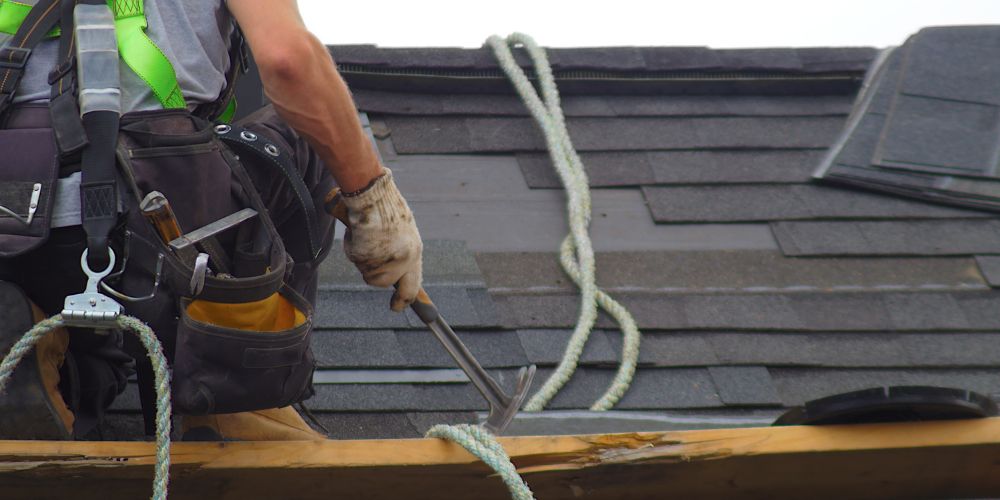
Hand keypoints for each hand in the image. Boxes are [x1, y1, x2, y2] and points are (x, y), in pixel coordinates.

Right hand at [340, 168, 422, 310]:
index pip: (412, 286)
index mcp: (414, 252)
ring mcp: (383, 260)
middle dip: (374, 272)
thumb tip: (396, 271)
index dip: (404, 300)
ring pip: (367, 272)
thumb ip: (401, 251)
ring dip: (363, 257)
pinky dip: (353, 246)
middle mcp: (402, 260)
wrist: (372, 195)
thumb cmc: (386, 208)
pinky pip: (355, 259)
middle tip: (369, 252)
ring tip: (367, 235)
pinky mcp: (364, 256)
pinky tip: (359, 231)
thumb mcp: (403, 231)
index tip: (397, 308)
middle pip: (382, 283)